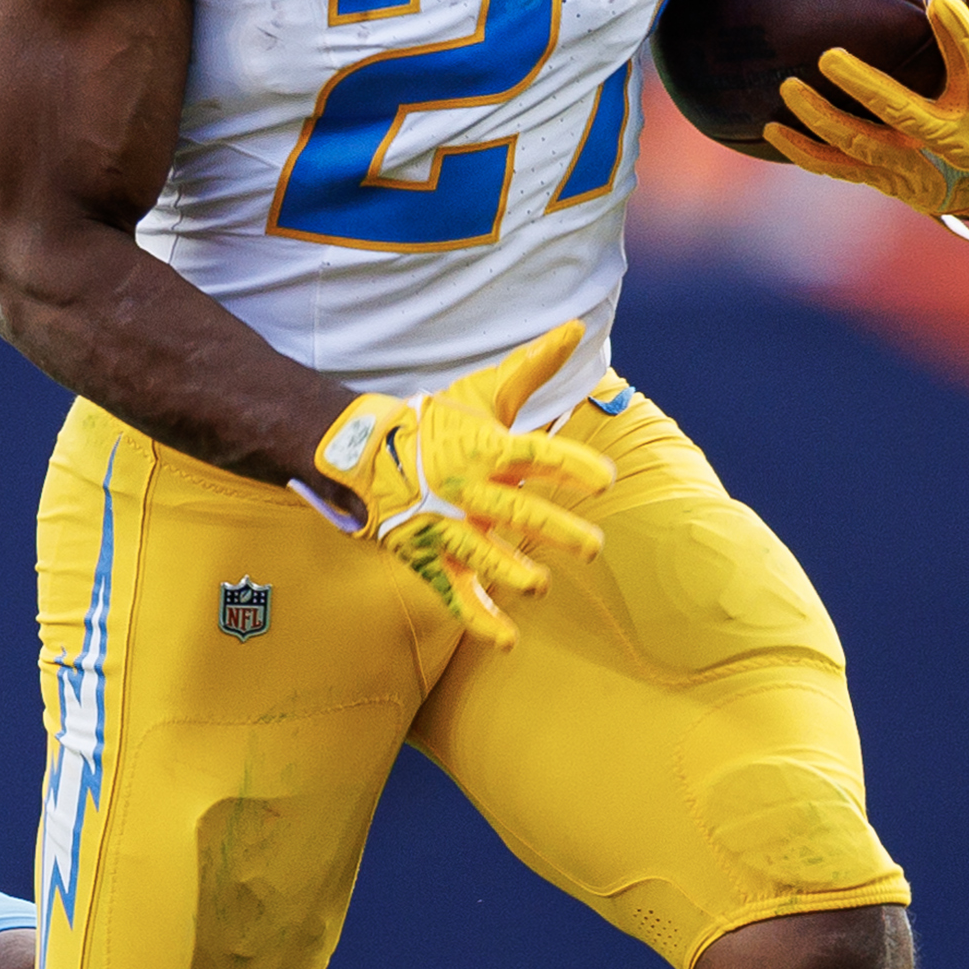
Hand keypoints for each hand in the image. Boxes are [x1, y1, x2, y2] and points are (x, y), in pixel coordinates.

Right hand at [293, 324, 618, 646]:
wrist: (362, 453)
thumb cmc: (435, 424)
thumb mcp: (482, 395)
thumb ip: (532, 367)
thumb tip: (575, 328)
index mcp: (483, 447)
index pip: (534, 453)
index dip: (570, 465)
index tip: (606, 480)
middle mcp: (464, 488)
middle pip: (513, 510)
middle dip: (554, 529)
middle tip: (594, 547)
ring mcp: (442, 524)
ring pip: (478, 553)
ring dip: (511, 572)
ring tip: (540, 585)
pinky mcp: (426, 555)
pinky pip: (452, 591)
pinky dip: (477, 618)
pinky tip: (506, 640)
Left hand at [765, 0, 968, 234]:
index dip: (959, 35)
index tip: (938, 1)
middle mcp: (953, 139)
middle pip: (904, 113)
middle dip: (866, 88)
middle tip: (828, 56)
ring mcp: (917, 165)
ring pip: (862, 145)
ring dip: (822, 119)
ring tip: (787, 88)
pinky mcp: (889, 180)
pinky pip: (840, 168)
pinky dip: (805, 152)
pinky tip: (771, 129)